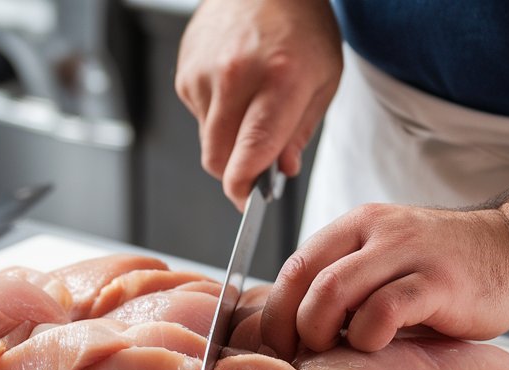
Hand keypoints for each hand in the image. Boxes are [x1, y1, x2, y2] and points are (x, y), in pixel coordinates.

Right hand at [175, 0, 341, 209]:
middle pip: (217, 159)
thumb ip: (300, 131)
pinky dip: (217, 115)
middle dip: (235, 173)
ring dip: (228, 140)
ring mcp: (203, 74)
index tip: (249, 203)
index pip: (249, 155)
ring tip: (253, 106)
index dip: (245, 190)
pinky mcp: (184, 72)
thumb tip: (280, 171)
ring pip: (207, 140)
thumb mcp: (324, 79)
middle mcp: (235, 78)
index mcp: (279, 81)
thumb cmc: (301, 27)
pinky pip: (198, 115)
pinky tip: (236, 88)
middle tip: (258, 163)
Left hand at [261, 204, 508, 356]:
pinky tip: (379, 345)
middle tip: (305, 356)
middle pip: (307, 278)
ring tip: (340, 351)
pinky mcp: (439, 282)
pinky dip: (368, 335)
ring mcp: (409, 253)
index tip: (279, 346)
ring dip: (325, 332)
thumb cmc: (445, 269)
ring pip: (335, 290)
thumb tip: (295, 329)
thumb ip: (347, 281)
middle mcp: (378, 230)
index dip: (277, 311)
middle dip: (294, 327)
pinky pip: (384, 309)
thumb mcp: (386, 261)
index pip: (296, 263)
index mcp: (357, 225)